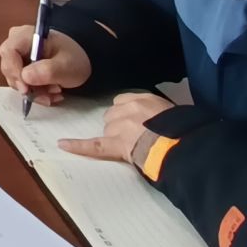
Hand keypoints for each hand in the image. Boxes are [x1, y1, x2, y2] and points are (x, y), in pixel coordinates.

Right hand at [0, 25, 91, 109]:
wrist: (80, 61)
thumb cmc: (74, 58)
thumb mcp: (67, 65)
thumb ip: (47, 70)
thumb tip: (25, 77)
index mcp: (26, 35)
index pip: (9, 51)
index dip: (14, 71)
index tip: (26, 89)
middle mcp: (17, 43)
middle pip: (9, 67)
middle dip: (28, 86)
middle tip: (48, 94)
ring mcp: (17, 55)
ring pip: (15, 79)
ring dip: (34, 91)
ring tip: (55, 92)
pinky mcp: (20, 67)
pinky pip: (21, 83)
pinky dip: (35, 92)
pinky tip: (50, 93)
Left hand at [58, 92, 174, 165]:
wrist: (180, 145)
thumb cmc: (183, 130)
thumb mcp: (174, 111)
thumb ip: (160, 111)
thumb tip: (162, 117)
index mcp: (142, 99)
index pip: (122, 101)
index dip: (126, 112)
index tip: (134, 120)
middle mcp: (127, 109)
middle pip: (112, 116)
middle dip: (119, 125)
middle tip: (136, 137)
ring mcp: (119, 127)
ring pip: (108, 130)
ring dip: (115, 137)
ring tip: (134, 147)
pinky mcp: (114, 146)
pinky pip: (93, 146)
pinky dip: (78, 146)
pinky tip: (62, 144)